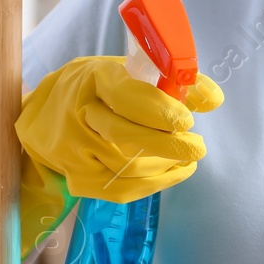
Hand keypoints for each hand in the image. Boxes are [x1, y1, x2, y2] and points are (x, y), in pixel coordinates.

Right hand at [17, 55, 222, 201]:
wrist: (49, 116)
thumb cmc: (101, 89)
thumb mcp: (130, 72)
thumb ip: (174, 82)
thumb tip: (214, 99)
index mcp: (95, 79)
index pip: (125, 96)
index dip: (159, 110)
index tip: (188, 120)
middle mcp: (80, 115)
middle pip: (125, 136)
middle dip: (169, 145)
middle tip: (198, 146)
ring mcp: (76, 151)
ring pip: (128, 167)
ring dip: (166, 166)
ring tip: (189, 156)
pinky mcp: (79, 179)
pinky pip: (122, 190)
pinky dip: (155, 184)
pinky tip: (175, 172)